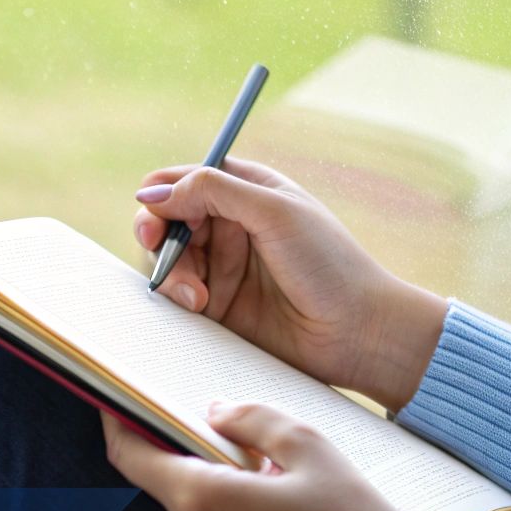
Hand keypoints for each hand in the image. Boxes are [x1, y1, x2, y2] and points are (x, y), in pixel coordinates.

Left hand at [101, 402, 401, 510]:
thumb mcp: (307, 446)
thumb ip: (250, 418)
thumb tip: (214, 413)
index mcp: (200, 501)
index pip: (131, 456)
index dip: (118, 425)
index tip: (114, 404)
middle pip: (172, 484)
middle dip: (201, 461)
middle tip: (250, 450)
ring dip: (221, 495)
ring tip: (277, 489)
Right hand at [134, 159, 445, 411]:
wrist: (358, 333)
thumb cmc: (329, 265)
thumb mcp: (274, 212)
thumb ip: (213, 191)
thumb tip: (152, 191)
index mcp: (248, 191)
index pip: (186, 178)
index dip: (164, 191)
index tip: (157, 209)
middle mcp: (231, 225)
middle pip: (167, 217)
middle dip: (157, 232)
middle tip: (156, 247)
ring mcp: (223, 266)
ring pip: (167, 257)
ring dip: (170, 270)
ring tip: (197, 294)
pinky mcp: (218, 305)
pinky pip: (177, 293)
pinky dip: (178, 296)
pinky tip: (201, 305)